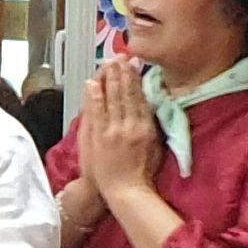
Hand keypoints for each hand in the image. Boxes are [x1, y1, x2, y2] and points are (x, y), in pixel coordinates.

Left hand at [81, 58, 159, 193]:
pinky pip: (96, 112)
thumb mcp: (155, 145)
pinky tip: (92, 83)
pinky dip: (94, 96)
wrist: (124, 190)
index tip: (133, 64)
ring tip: (108, 63)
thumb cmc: (142, 171)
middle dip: (122, 73)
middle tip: (119, 56)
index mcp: (146, 128)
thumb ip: (151, 124)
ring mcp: (113, 131)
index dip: (135, 78)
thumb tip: (150, 104)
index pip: (140, 97)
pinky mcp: (98, 137)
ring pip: (111, 99)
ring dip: (109, 79)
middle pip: (125, 94)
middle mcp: (130, 126)